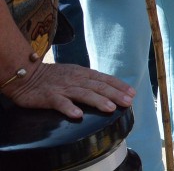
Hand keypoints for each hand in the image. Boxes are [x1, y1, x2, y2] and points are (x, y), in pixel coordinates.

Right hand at [4, 60, 134, 118]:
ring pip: (83, 93)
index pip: (105, 79)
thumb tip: (108, 88)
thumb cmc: (52, 76)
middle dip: (115, 94)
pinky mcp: (49, 96)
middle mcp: (76, 79)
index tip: (132, 93)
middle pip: (98, 86)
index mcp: (83, 73)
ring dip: (98, 101)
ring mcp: (63, 87)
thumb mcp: (74, 73)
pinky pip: (60, 102)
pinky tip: (77, 115)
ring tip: (110, 108)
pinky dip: (69, 108)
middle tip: (128, 101)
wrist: (26, 75)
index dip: (119, 85)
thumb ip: (88, 80)